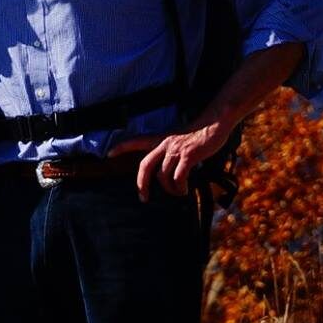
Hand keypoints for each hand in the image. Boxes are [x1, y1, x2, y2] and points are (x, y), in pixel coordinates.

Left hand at [110, 121, 231, 200]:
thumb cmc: (198, 135)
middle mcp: (165, 144)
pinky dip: (180, 186)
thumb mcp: (179, 140)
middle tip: (143, 197)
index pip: (137, 141)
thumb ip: (171, 152)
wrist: (214, 124)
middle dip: (141, 184)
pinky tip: (184, 190)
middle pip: (145, 165)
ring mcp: (176, 150)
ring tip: (178, 192)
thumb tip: (167, 171)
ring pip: (163, 176)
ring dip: (170, 189)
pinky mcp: (188, 156)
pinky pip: (179, 177)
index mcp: (161, 139)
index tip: (109, 154)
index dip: (122, 147)